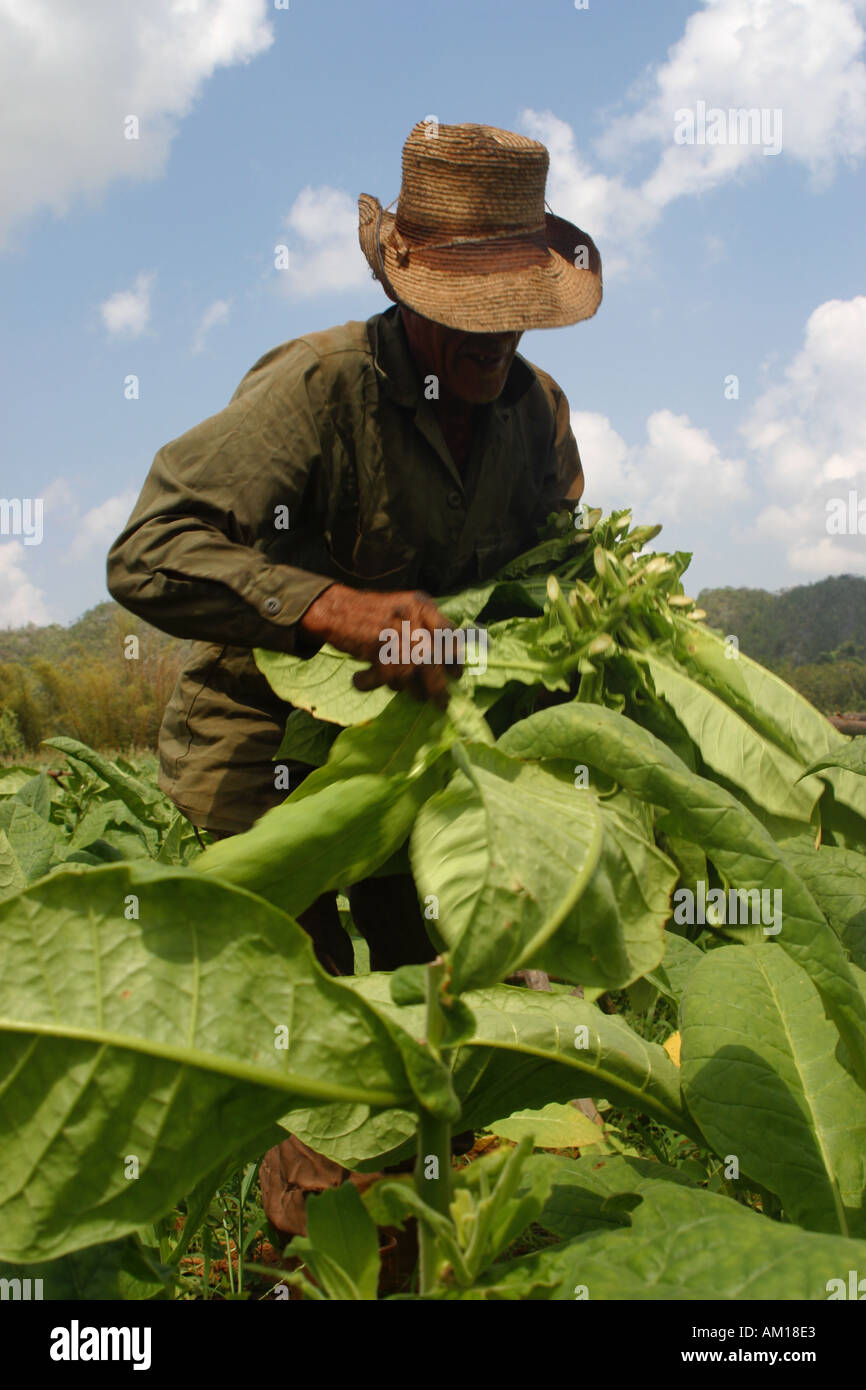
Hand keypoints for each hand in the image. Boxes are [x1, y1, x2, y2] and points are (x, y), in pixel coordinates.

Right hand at [299, 584, 461, 708]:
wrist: (334, 608)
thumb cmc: (371, 614)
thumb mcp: (404, 609)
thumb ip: (426, 627)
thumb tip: (449, 663)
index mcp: (421, 604)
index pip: (448, 633)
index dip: (455, 657)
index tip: (456, 675)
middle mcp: (411, 615)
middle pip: (432, 660)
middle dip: (438, 687)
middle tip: (441, 702)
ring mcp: (393, 630)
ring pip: (409, 673)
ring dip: (406, 688)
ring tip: (401, 689)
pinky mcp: (375, 645)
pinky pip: (383, 676)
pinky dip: (371, 683)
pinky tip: (361, 679)